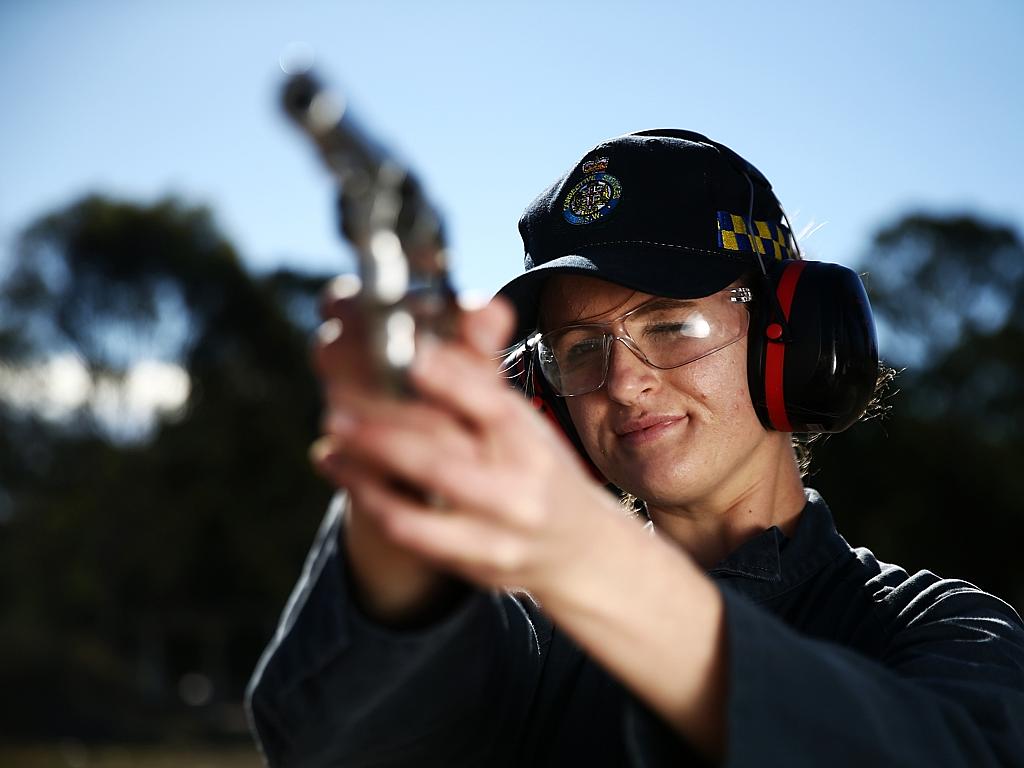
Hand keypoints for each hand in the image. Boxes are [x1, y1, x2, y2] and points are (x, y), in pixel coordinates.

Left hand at [312, 289, 632, 598]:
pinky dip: (367, 496)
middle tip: (337, 401)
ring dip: (365, 468)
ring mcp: (494, 534)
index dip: (452, 381)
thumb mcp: (523, 420)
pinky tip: (336, 464)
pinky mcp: (470, 563)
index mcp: (530, 442)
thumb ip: (484, 370)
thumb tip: (475, 306)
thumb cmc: (539, 469)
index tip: (412, 357)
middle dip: (384, 431)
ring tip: (333, 429)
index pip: (493, 407)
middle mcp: (516, 490)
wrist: (579, 551)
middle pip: (443, 459)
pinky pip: (408, 534)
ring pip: (416, 506)